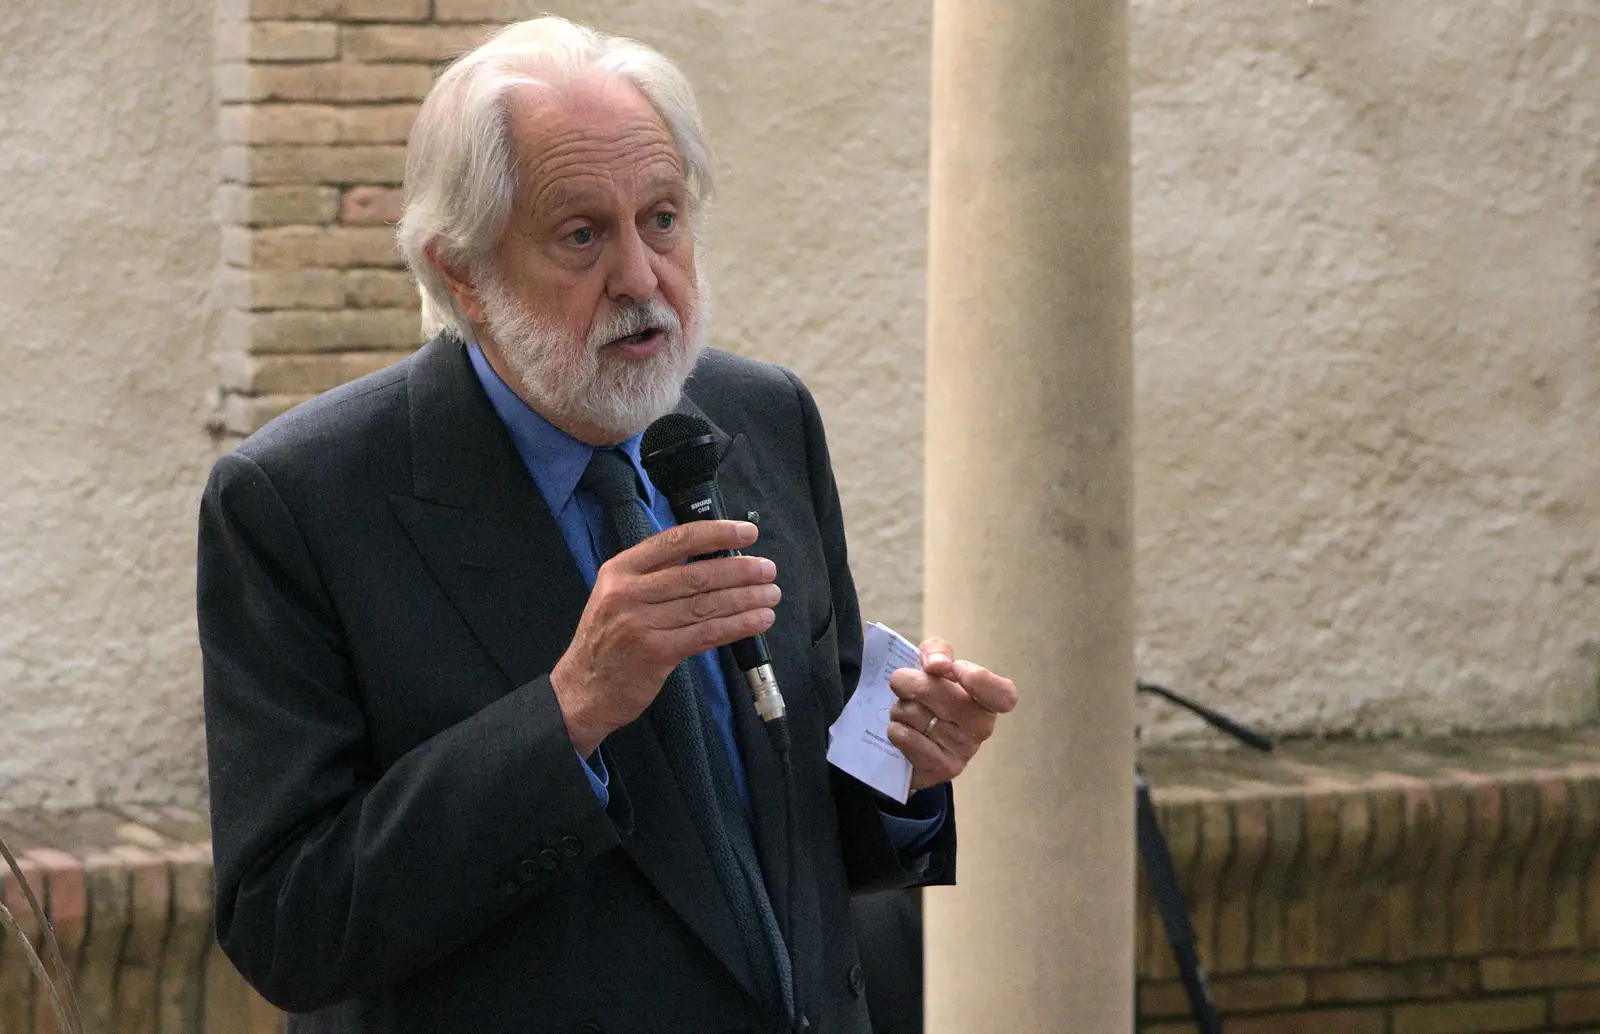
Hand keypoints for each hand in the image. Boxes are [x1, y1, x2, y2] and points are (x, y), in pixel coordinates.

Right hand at [551, 520, 778, 754]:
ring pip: (706, 604)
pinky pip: (706, 634)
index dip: (716, 534)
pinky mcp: (655, 653)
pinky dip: (738, 626)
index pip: (676, 541)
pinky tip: (759, 621)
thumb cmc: (608, 641)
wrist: (581, 690)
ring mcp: (640, 623)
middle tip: (768, 570)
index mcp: (620, 570)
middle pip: (696, 574)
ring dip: (746, 598)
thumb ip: (654, 577)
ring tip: (771, 594)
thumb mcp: (616, 596)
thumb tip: (710, 560)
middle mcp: (628, 592)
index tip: (748, 533)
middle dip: (740, 570)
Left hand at [886, 637, 1017, 792]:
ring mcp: (963, 751)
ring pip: (913, 713)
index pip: (1003, 695)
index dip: (978, 679)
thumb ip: (937, 652)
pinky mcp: (941, 769)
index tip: (954, 669)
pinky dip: (895, 729)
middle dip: (910, 683)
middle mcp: (982, 727)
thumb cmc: (930, 696)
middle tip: (904, 685)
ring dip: (899, 708)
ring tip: (908, 713)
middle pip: (936, 692)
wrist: (914, 739)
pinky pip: (905, 737)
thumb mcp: (935, 663)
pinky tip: (903, 731)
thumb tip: (937, 664)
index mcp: (988, 700)